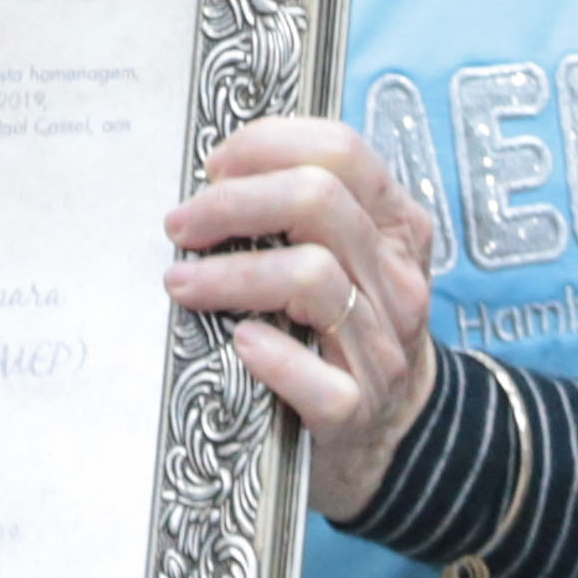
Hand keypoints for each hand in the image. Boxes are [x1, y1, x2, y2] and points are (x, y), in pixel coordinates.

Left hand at [166, 111, 439, 520]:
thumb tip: (210, 175)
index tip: (213, 167)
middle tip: (180, 225)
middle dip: (233, 204)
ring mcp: (383, 345)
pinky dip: (272, 358)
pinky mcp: (357, 409)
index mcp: (396, 227)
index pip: (342, 151)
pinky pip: (316, 379)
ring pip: (313, 278)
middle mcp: (397, 279)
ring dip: (232, 275)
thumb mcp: (345, 258)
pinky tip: (239, 345)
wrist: (392, 432)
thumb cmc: (342, 329)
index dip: (268, 146)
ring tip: (181, 283)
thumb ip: (300, 214)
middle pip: (320, 202)